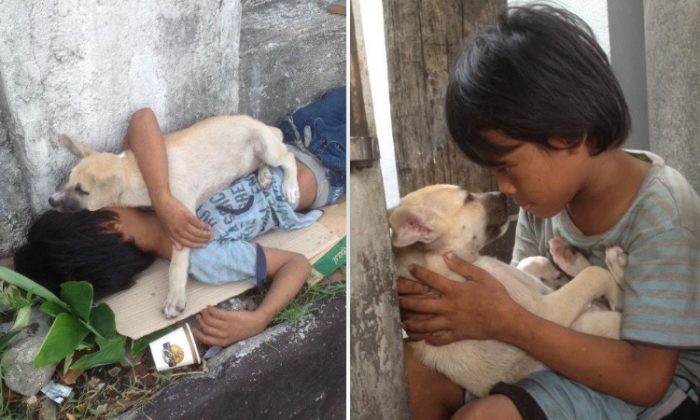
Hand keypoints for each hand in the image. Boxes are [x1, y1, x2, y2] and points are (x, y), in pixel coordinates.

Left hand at [152, 193, 210, 248]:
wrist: (162, 202)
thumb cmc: (163, 215)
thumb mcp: (166, 229)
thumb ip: (173, 239)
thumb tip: (180, 249)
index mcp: (174, 234)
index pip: (186, 243)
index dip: (196, 245)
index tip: (203, 245)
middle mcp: (179, 231)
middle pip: (193, 238)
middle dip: (202, 240)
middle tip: (209, 239)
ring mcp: (183, 224)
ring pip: (197, 232)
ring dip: (205, 234)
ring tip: (210, 234)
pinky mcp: (187, 216)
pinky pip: (198, 223)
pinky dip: (204, 226)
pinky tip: (208, 226)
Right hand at [193, 306, 270, 346]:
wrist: (256, 324)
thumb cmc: (243, 331)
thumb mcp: (232, 338)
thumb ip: (221, 337)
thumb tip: (209, 332)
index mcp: (222, 341)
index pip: (206, 339)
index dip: (198, 334)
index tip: (194, 329)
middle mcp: (223, 334)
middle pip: (206, 328)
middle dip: (200, 322)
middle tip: (199, 316)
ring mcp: (225, 325)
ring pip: (209, 320)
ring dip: (204, 314)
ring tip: (204, 310)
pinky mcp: (228, 316)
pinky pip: (215, 312)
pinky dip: (210, 309)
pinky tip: (210, 307)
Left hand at [399, 253, 517, 345]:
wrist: (506, 320)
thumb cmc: (496, 296)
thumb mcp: (482, 276)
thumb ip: (463, 266)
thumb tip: (447, 255)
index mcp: (454, 291)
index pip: (431, 280)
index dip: (419, 273)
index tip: (410, 268)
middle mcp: (449, 307)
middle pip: (421, 305)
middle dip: (406, 301)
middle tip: (394, 299)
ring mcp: (451, 323)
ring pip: (426, 324)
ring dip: (412, 323)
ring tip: (402, 321)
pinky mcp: (456, 335)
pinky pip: (439, 339)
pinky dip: (429, 339)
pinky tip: (422, 338)